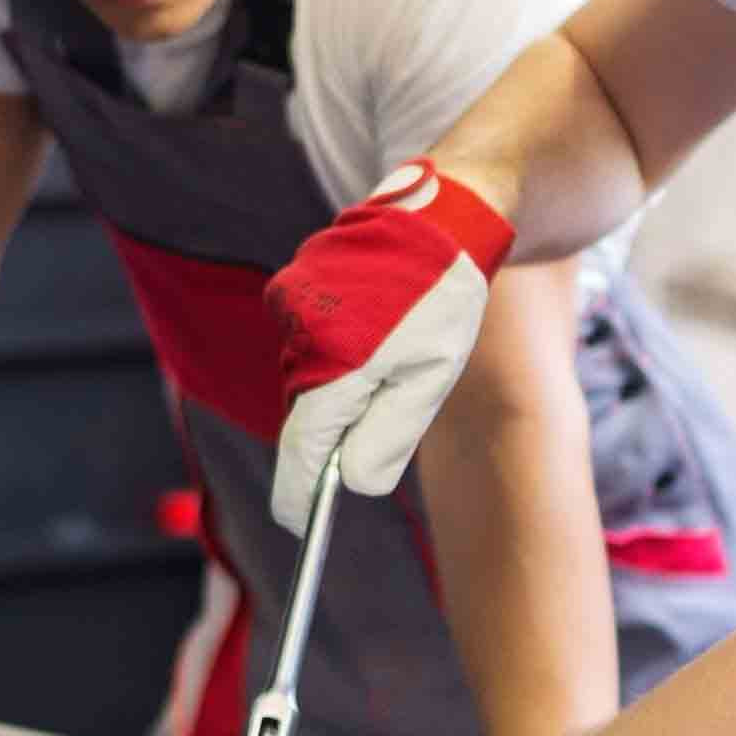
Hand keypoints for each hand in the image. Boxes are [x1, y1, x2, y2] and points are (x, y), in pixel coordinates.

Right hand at [266, 158, 514, 527]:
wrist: (443, 214)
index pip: (303, 447)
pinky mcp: (293, 278)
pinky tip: (375, 321)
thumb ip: (386, 436)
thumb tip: (349, 481)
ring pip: (305, 367)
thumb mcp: (429, 379)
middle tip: (383, 409)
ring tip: (392, 347)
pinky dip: (334, 340)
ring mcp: (291, 298)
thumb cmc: (445, 300)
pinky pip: (306, 331)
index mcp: (334, 360)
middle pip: (305, 407)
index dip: (296, 490)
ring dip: (338, 376)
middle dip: (336, 422)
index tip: (295, 521)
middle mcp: (299, 329)